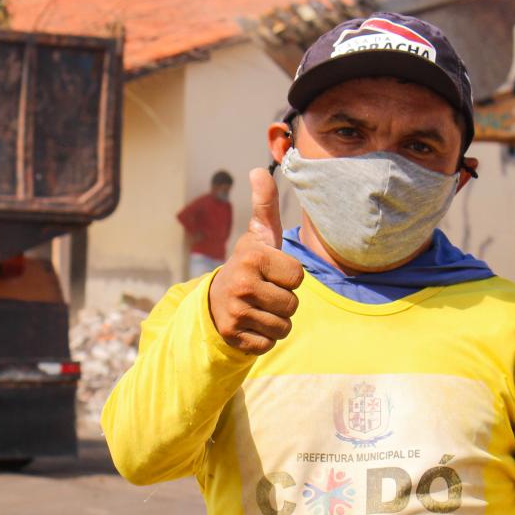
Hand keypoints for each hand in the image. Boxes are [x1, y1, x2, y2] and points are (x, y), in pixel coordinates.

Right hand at [206, 167, 303, 354]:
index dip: (289, 277)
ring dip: (275, 320)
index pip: (299, 277)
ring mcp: (235, 312)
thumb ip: (264, 204)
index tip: (270, 272)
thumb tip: (259, 170)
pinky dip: (264, 338)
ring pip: (283, 326)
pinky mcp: (234, 337)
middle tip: (263, 292)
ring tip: (258, 308)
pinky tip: (250, 324)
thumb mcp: (258, 235)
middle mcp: (241, 284)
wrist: (215, 300)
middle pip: (293, 304)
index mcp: (253, 257)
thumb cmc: (249, 265)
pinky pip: (269, 344)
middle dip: (283, 301)